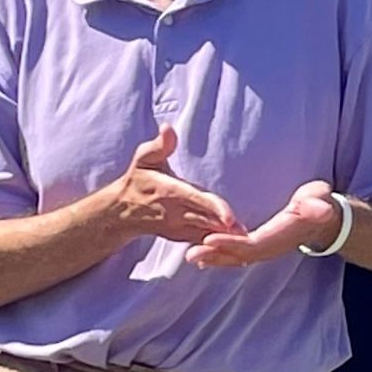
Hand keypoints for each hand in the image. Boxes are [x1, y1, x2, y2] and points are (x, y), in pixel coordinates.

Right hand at [105, 125, 239, 243]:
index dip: (214, 209)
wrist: (123, 212)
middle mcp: (176, 213)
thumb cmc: (138, 180)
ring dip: (225, 237)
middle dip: (227, 228)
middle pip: (207, 221)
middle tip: (249, 233)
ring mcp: (179, 227)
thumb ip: (160, 145)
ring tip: (247, 239)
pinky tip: (236, 244)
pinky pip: (201, 241)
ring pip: (205, 233)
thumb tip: (167, 128)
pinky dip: (217, 243)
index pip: (196, 200)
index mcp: (171, 192)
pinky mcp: (181, 236)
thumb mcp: (144, 158)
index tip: (230, 218)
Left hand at [187, 180, 338, 269]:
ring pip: (236, 258)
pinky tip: (204, 256)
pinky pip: (238, 254)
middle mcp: (271, 247)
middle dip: (215, 254)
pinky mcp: (260, 246)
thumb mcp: (321, 201)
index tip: (210, 238)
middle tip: (190, 253)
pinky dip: (221, 256)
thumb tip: (322, 209)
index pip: (253, 244)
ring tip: (191, 256)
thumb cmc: (320, 204)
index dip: (231, 243)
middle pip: (239, 255)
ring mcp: (265, 249)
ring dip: (214, 258)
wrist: (325, 219)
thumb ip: (319, 206)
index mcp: (281, 236)